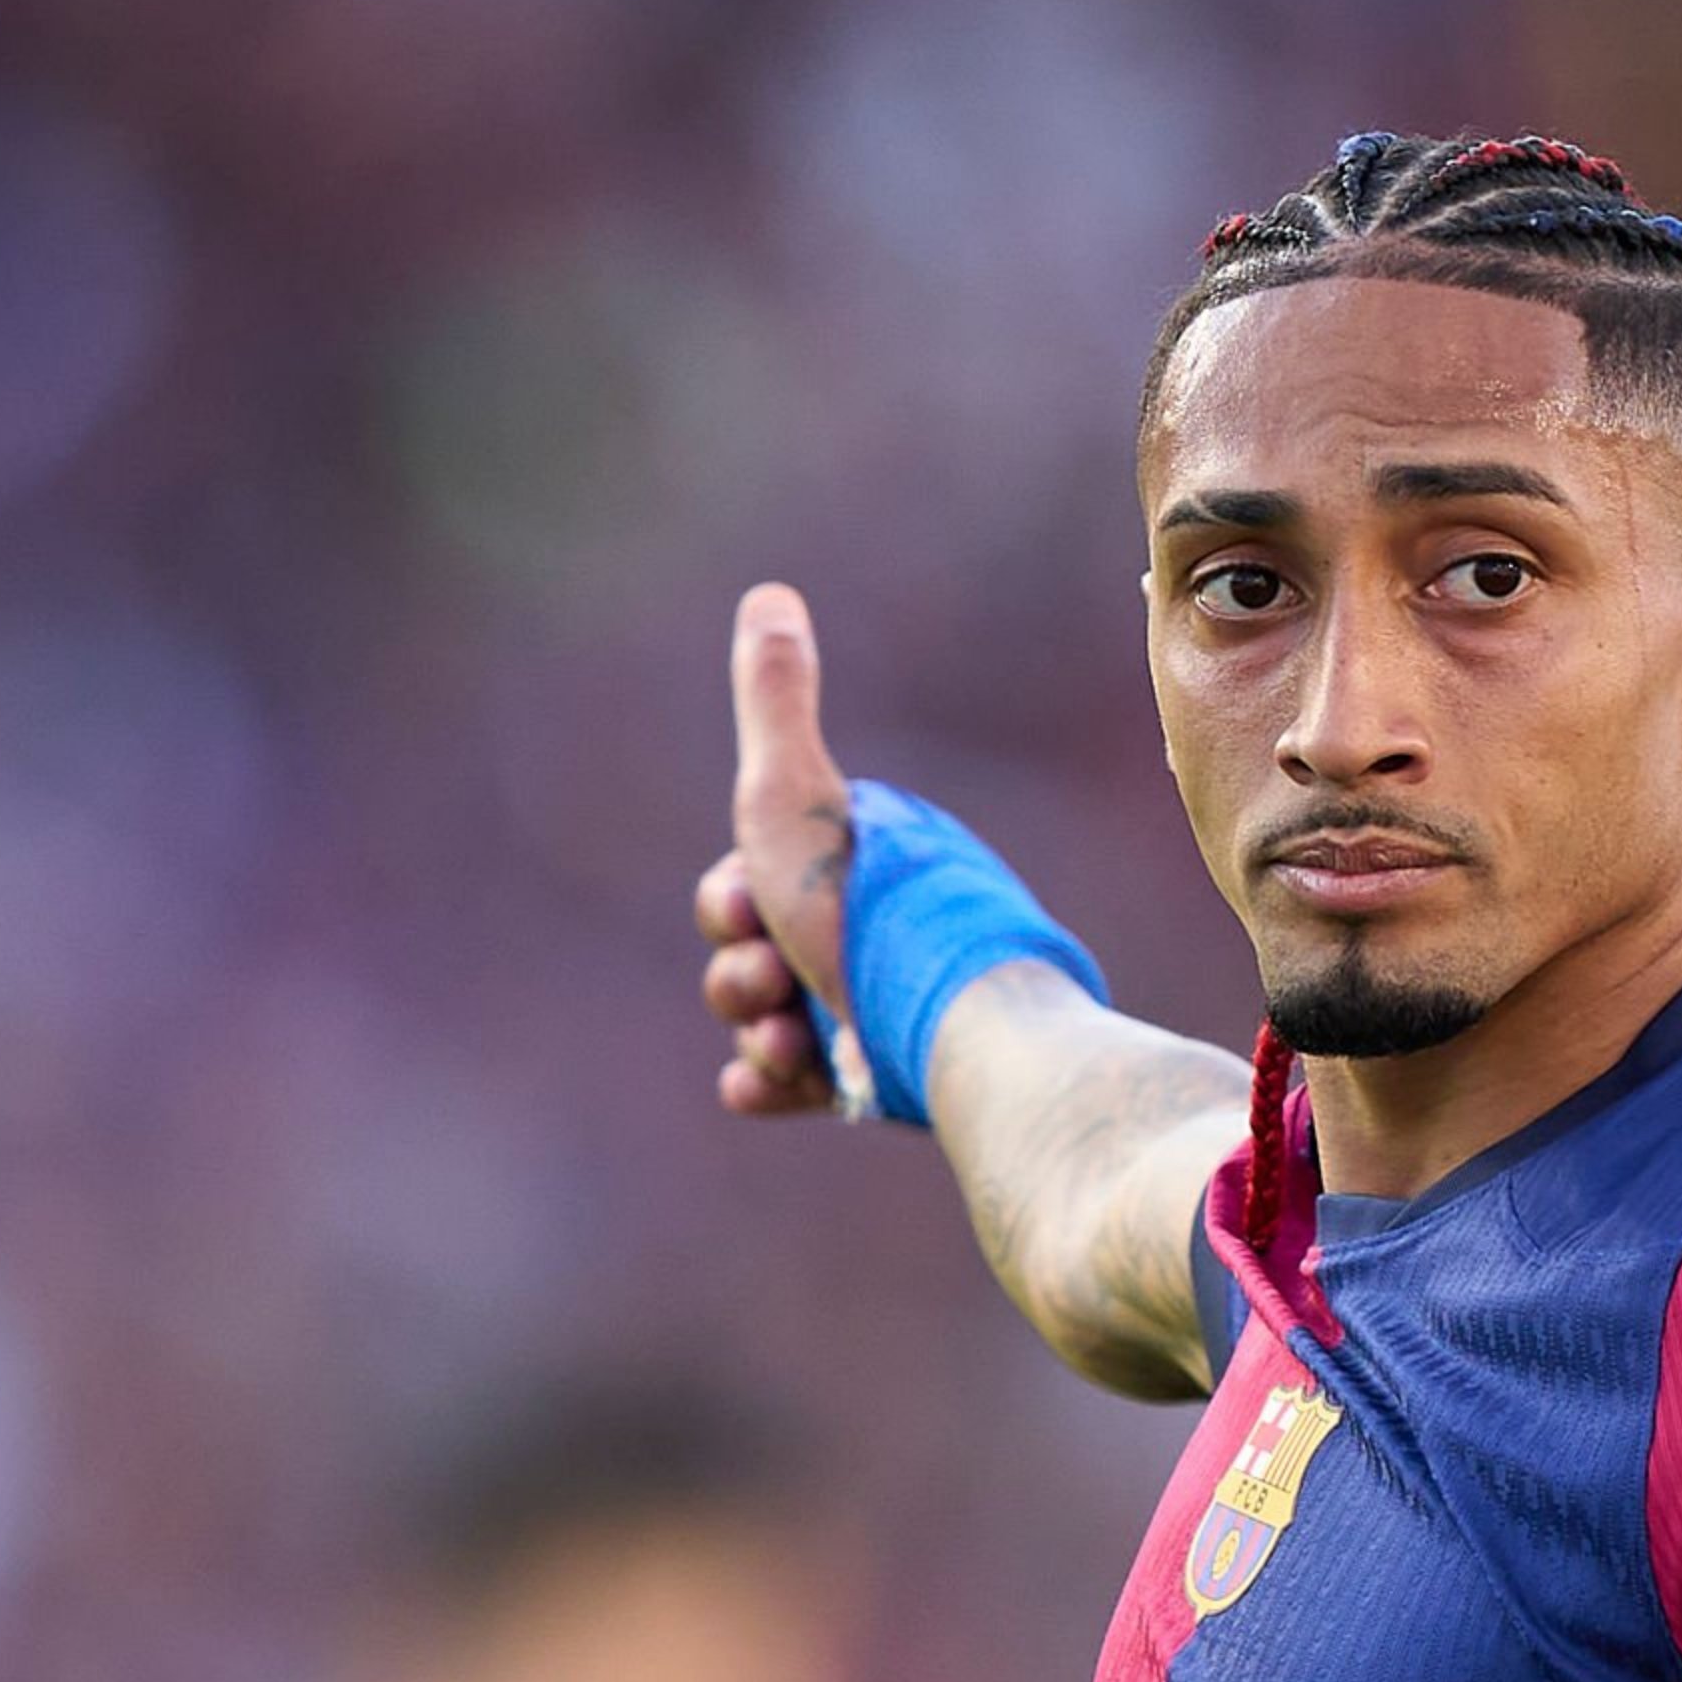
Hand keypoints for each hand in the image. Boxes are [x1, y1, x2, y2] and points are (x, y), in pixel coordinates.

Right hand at [692, 583, 856, 1119]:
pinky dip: (770, 1083)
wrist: (953, 1031)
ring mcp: (872, 1009)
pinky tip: (766, 1086)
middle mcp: (865, 932)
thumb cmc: (863, 914)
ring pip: (768, 1024)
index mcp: (855, 867)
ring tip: (790, 1044)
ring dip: (758, 1033)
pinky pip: (798, 1084)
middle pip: (749, 959)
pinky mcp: (882, 1079)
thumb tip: (769, 595)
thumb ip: (773, 704)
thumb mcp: (796, 798)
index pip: (747, 886)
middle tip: (770, 985)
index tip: (752, 910)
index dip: (728, 905)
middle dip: (738, 977)